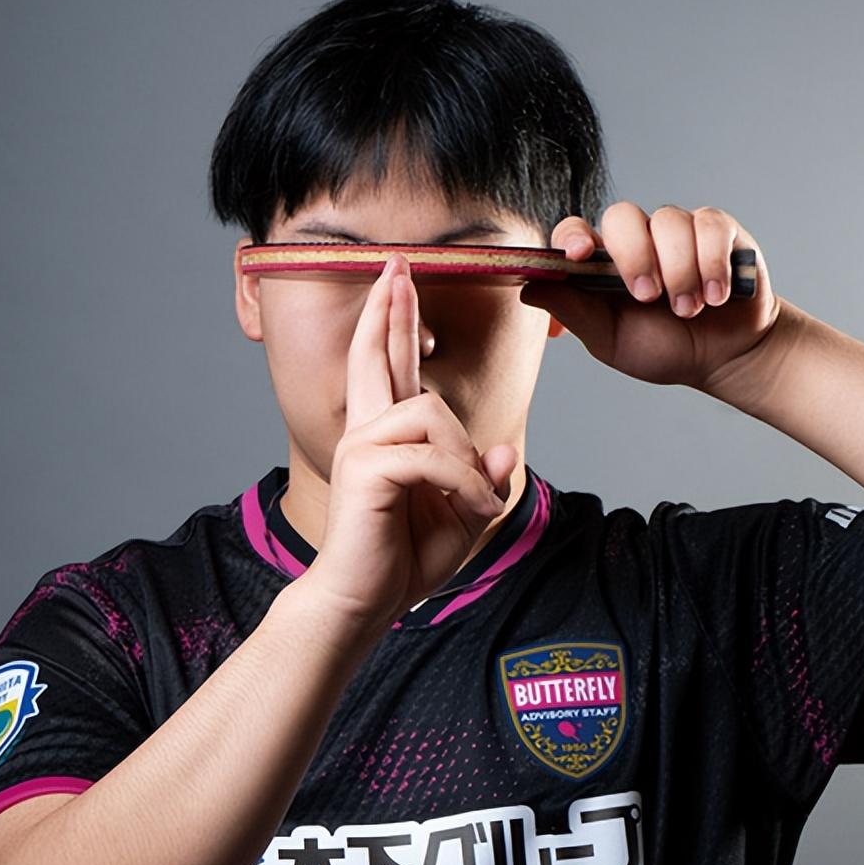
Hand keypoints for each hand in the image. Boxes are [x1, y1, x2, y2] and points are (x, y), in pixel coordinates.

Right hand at [298, 253, 517, 634]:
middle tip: (396, 263)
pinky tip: (472, 512)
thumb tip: (501, 447)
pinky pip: (433, 457)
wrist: (365, 601)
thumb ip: (480, 479)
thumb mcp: (461, 514)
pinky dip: (464, 486)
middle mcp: (368, 430)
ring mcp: (362, 446)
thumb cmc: (404, 558)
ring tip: (475, 505)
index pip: (390, 365)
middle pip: (377, 354)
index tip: (397, 278)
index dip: (394, 320)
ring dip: (467, 463)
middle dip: (391, 309)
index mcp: (387, 435)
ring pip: (432, 412)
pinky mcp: (366, 469)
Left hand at [519, 201, 780, 390]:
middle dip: (635, 257)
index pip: (575, 231)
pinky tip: (717, 294)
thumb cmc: (664, 348)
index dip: (572, 236)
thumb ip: (574, 312)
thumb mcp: (611, 340)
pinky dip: (712, 263)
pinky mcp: (717, 230)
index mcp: (602, 264)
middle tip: (650, 298)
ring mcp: (677, 231)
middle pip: (622, 216)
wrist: (723, 357)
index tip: (579, 255)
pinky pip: (710, 225)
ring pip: (669, 221)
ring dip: (680, 271)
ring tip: (690, 309)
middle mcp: (637, 240)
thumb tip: (527, 289)